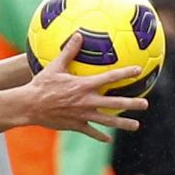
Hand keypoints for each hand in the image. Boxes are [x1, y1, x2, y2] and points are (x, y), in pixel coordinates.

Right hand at [24, 33, 146, 139]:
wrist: (29, 105)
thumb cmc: (41, 84)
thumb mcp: (55, 66)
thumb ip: (69, 51)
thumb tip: (78, 35)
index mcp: (84, 86)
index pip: (110, 77)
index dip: (125, 73)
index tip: (138, 70)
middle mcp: (87, 101)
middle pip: (115, 103)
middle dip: (132, 103)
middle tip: (145, 104)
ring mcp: (83, 115)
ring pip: (107, 121)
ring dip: (123, 123)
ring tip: (136, 125)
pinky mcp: (76, 126)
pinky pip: (91, 132)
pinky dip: (100, 136)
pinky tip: (108, 139)